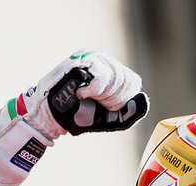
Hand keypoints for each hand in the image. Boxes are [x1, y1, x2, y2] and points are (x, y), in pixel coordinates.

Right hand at [24, 50, 148, 137]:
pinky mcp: (81, 59)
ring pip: (115, 77)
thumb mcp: (112, 118)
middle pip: (126, 80)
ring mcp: (92, 57)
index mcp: (113, 72)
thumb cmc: (81, 116)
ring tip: (85, 97)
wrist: (52, 116)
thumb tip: (143, 99)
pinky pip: (101, 75)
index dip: (122, 99)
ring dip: (101, 95)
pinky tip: (81, 93)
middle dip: (112, 99)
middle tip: (93, 103)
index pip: (133, 82)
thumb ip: (131, 112)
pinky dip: (94, 90)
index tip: (105, 107)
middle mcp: (104, 61)